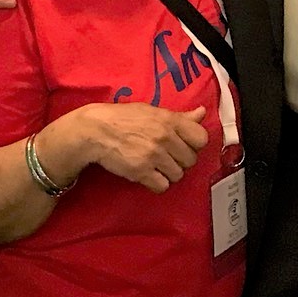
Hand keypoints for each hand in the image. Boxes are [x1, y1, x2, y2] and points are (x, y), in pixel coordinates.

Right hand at [66, 104, 208, 193]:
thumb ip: (179, 116)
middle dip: (180, 160)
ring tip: (155, 165)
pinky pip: (162, 185)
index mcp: (168, 120)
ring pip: (178, 175)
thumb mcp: (152, 111)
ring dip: (168, 172)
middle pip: (190, 160)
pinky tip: (148, 174)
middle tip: (166, 156)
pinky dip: (156, 183)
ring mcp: (153, 155)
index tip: (184, 144)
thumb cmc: (122, 118)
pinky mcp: (141, 171)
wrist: (95, 130)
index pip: (201, 138)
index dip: (194, 144)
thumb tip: (202, 113)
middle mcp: (164, 137)